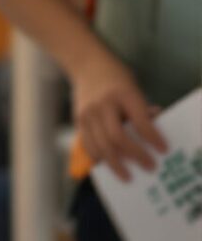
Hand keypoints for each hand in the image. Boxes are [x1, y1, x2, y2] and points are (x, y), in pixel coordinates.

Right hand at [67, 52, 169, 180]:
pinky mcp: (78, 119)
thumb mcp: (134, 88)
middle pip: (117, 137)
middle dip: (135, 155)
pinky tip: (108, 165)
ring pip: (100, 145)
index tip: (163, 150)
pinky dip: (98, 157)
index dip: (152, 138)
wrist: (86, 64)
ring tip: (128, 176)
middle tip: (149, 166)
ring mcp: (87, 113)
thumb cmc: (117, 78)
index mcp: (123, 94)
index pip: (140, 121)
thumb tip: (152, 134)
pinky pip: (88, 144)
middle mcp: (103, 104)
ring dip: (115, 164)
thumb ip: (142, 111)